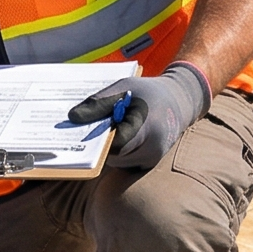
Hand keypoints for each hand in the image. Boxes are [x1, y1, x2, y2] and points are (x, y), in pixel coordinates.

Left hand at [63, 62, 211, 169]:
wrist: (180, 101)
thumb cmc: (149, 92)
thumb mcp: (124, 88)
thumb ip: (99, 103)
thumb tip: (72, 117)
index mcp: (148, 128)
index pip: (115, 143)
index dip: (96, 138)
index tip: (80, 130)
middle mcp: (152, 149)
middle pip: (113, 155)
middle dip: (99, 144)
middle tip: (86, 130)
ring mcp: (152, 159)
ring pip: (117, 161)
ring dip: (108, 148)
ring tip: (105, 129)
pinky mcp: (148, 163)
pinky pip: (124, 162)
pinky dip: (116, 151)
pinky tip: (114, 135)